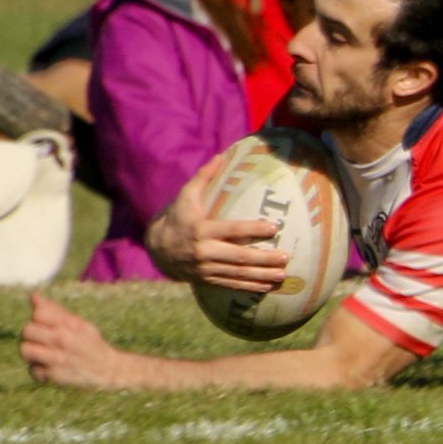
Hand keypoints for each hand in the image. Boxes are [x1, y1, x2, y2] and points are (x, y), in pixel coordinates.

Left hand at [21, 292, 129, 388]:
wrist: (107, 369)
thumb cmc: (90, 342)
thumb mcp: (78, 323)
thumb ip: (56, 311)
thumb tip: (34, 296)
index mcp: (69, 324)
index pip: (38, 313)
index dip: (39, 318)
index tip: (47, 324)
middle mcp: (62, 340)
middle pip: (27, 330)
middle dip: (32, 334)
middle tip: (42, 339)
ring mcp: (57, 359)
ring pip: (25, 350)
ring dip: (31, 352)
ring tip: (41, 352)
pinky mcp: (53, 376)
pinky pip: (32, 370)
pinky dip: (38, 369)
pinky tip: (49, 367)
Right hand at [144, 154, 288, 290]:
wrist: (156, 249)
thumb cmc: (177, 217)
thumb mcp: (186, 196)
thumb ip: (203, 177)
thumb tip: (220, 156)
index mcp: (201, 229)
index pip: (232, 230)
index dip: (253, 229)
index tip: (274, 227)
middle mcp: (204, 251)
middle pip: (239, 257)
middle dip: (264, 258)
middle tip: (286, 257)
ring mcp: (205, 269)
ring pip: (237, 274)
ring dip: (261, 276)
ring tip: (283, 275)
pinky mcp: (207, 279)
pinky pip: (230, 285)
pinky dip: (249, 287)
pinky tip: (266, 287)